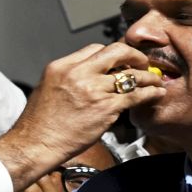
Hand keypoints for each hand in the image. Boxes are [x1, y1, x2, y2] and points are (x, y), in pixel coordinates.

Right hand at [0, 42, 164, 191]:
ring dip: (147, 76)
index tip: (120, 61)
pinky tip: (156, 94)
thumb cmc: (39, 122)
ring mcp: (93, 90)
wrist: (36, 143)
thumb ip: (68, 77)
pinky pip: (135, 95)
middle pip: (116, 51)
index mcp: (63, 66)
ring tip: (155, 80)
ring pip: (131, 74)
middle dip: (134, 54)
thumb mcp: (47, 87)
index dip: (111, 54)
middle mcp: (79, 73)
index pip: (94, 48)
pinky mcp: (106, 108)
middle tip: (142, 62)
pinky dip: (150, 93)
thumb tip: (87, 76)